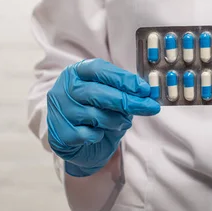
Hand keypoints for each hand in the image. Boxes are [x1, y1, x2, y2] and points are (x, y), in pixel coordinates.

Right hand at [47, 58, 159, 176]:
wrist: (76, 141)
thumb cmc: (96, 112)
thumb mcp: (109, 95)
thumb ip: (124, 91)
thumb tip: (147, 93)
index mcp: (76, 73)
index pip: (99, 69)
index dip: (123, 79)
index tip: (145, 89)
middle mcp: (63, 89)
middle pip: (98, 93)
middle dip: (128, 101)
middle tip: (150, 107)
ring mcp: (60, 112)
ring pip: (95, 115)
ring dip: (117, 120)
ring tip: (124, 122)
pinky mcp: (61, 134)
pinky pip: (88, 134)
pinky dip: (100, 135)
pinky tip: (100, 134)